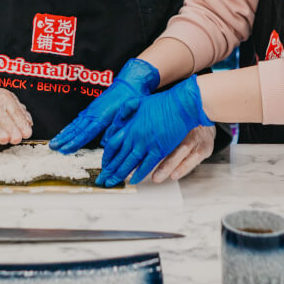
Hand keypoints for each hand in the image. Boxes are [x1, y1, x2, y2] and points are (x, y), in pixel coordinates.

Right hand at [0, 86, 32, 144]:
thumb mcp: (7, 101)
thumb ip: (19, 112)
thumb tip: (29, 124)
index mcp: (4, 98)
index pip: (15, 112)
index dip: (21, 124)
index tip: (26, 134)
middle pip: (3, 118)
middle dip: (11, 129)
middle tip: (16, 139)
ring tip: (5, 140)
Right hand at [50, 58, 158, 153]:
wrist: (129, 82)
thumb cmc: (131, 97)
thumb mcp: (129, 113)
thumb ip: (118, 127)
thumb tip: (107, 141)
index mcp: (103, 116)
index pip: (87, 132)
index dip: (76, 142)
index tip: (65, 149)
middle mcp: (94, 113)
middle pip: (77, 129)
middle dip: (64, 139)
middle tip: (52, 147)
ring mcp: (91, 111)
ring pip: (75, 125)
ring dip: (64, 134)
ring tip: (54, 143)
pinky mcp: (92, 109)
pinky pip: (78, 120)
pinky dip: (69, 127)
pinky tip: (64, 133)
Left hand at [96, 75, 211, 186]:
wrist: (181, 104)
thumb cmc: (162, 101)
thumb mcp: (138, 101)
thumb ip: (125, 111)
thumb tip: (116, 122)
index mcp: (130, 126)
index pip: (113, 145)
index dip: (107, 156)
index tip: (104, 164)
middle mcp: (136, 137)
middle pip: (118, 157)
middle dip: (109, 170)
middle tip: (102, 180)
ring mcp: (147, 144)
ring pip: (130, 163)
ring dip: (120, 175)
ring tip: (112, 183)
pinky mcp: (160, 150)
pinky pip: (147, 165)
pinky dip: (139, 174)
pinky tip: (134, 181)